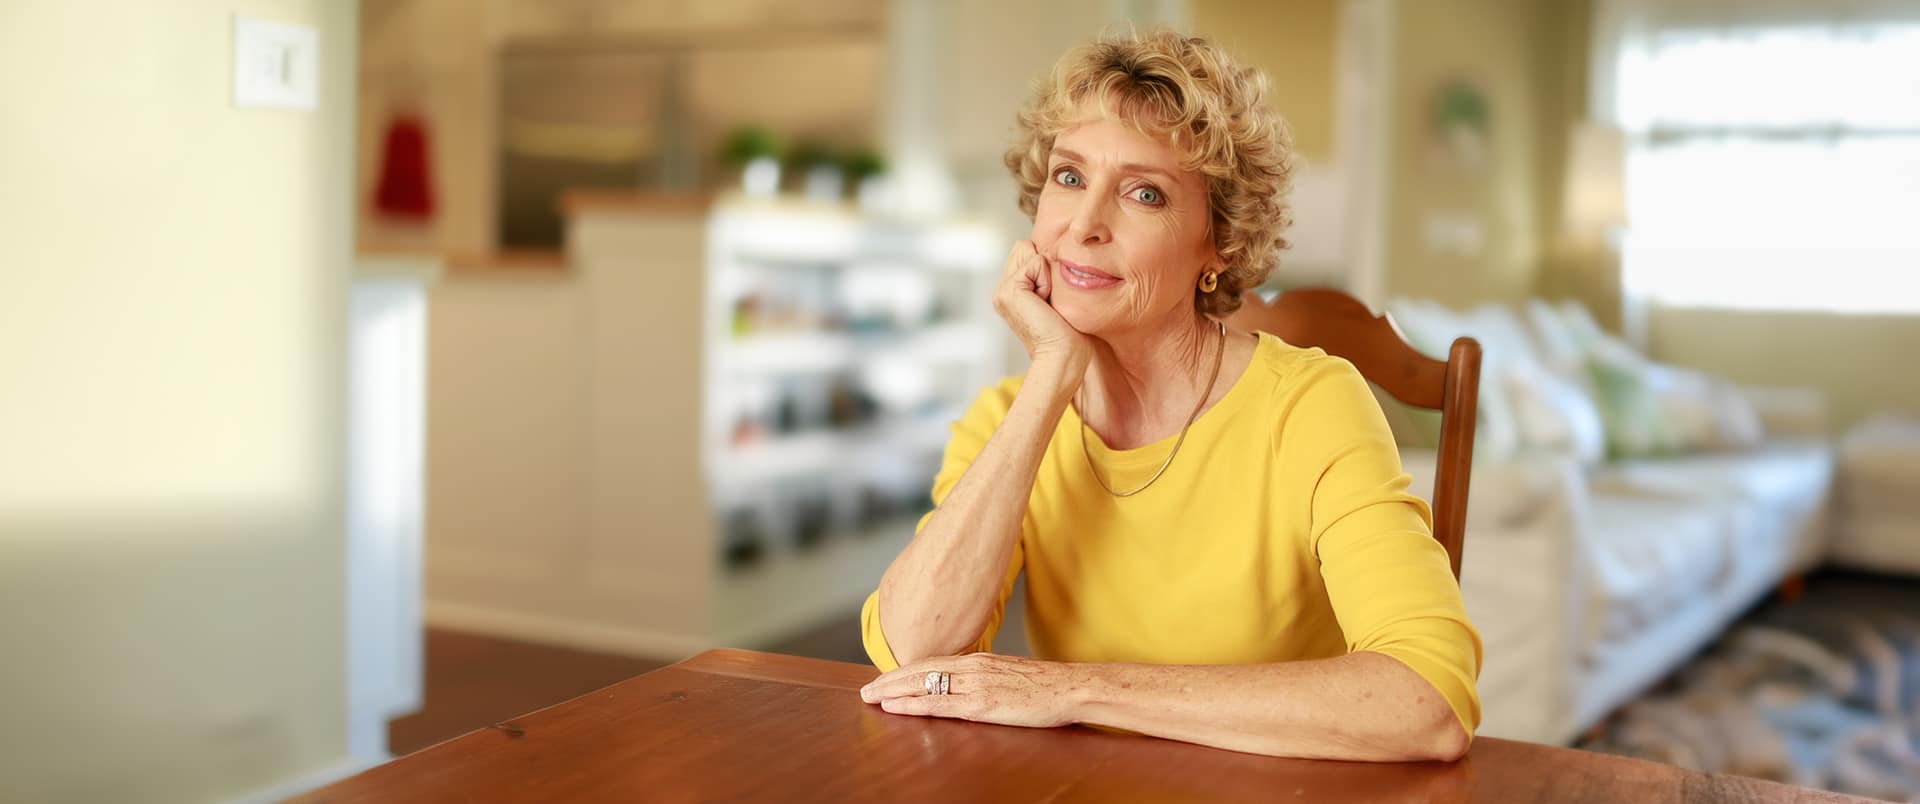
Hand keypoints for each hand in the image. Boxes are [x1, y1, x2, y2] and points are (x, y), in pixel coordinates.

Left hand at [859, 652, 1080, 728]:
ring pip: (922, 685)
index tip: (883, 679)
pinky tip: (894, 707)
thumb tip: (964, 685)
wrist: (1069, 687)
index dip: (903, 671)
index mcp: (977, 660)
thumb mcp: (1008, 673)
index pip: (930, 663)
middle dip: (889, 681)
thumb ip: (984, 677)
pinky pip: (938, 704)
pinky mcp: (982, 705)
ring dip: (892, 692)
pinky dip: (911, 705)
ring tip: (869, 698)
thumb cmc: (1044, 685)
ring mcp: (975, 686)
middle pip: (919, 671)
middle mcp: (971, 668)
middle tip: (865, 690)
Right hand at [992, 241, 1090, 374]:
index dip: (1046, 267)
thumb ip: (1047, 276)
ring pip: (1029, 251)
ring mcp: (1002, 290)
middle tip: (1049, 299)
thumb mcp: (1057, 298)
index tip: (1052, 299)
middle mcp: (1002, 290)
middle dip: (1044, 266)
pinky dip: (1047, 279)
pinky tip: (1045, 303)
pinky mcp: (1010, 290)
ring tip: (1047, 301)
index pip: (1027, 252)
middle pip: (1025, 247)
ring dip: (1046, 273)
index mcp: (1012, 293)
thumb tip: (1048, 253)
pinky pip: (1035, 261)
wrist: (1062, 356)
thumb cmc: (1069, 335)